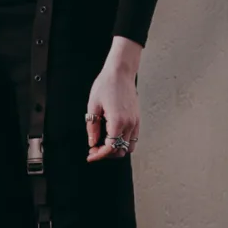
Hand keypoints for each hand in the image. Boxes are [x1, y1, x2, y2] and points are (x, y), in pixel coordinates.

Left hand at [86, 39, 142, 162]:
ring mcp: (135, 121)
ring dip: (116, 149)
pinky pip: (134, 138)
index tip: (90, 155)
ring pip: (129, 147)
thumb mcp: (93, 105)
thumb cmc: (106, 85)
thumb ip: (92, 127)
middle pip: (120, 150)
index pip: (110, 148)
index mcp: (117, 121)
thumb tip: (92, 143)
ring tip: (104, 143)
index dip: (99, 155)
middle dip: (106, 153)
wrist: (121, 72)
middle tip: (94, 148)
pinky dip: (124, 142)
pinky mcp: (137, 118)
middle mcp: (129, 124)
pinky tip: (113, 136)